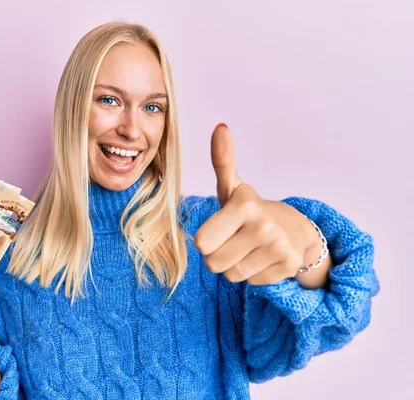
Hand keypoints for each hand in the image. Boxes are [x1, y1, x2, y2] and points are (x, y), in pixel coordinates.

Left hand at [194, 123, 318, 285]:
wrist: (295, 229)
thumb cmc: (250, 210)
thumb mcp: (232, 188)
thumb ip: (222, 161)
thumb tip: (220, 127)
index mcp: (244, 205)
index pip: (202, 243)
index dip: (206, 240)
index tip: (221, 228)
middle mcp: (263, 226)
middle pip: (214, 263)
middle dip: (219, 256)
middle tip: (234, 240)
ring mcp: (279, 247)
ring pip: (231, 275)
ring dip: (235, 266)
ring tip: (249, 248)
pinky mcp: (288, 266)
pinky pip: (251, 283)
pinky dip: (254, 274)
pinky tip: (263, 258)